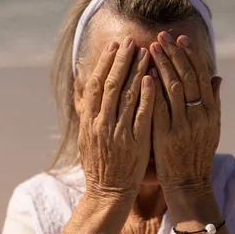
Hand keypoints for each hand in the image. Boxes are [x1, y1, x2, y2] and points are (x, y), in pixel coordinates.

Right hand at [78, 39, 154, 201]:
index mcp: (89, 121)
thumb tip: (82, 86)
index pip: (96, 85)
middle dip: (122, 61)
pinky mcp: (135, 143)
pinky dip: (146, 95)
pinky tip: (152, 78)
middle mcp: (101, 124)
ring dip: (136, 71)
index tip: (114, 46)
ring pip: (126, 95)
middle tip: (131, 41)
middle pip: (111, 85)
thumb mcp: (86, 136)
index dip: (105, 63)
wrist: (107, 192)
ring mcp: (118, 133)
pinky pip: (141, 115)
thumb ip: (86, 111)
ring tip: (145, 52)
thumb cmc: (99, 163)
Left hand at [149, 32, 221, 194]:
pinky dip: (153, 90)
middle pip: (186, 77)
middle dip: (173, 54)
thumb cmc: (198, 155)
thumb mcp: (212, 128)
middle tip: (161, 36)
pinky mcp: (166, 137)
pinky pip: (159, 108)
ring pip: (172, 89)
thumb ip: (213, 101)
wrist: (190, 184)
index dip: (190, 55)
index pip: (200, 76)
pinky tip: (144, 75)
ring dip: (161, 65)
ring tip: (150, 48)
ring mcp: (183, 126)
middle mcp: (199, 116)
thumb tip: (217, 77)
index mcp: (210, 111)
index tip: (180, 38)